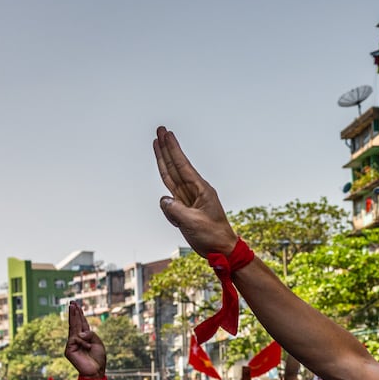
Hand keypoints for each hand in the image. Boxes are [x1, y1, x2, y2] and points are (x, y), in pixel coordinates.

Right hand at [64, 302, 105, 377]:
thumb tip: (80, 333)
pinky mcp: (69, 350)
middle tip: (72, 302)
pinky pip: (75, 339)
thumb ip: (91, 334)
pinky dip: (82, 341)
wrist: (96, 370)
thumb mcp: (98, 343)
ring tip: (77, 312)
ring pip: (73, 329)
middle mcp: (77, 339)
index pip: (81, 323)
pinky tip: (87, 346)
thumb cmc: (98, 358)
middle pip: (75, 323)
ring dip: (75, 320)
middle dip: (74, 313)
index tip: (76, 304)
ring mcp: (72, 344)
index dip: (79, 314)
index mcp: (85, 337)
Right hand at [154, 127, 237, 255]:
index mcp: (201, 190)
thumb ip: (175, 210)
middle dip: (167, 147)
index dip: (173, 149)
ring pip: (171, 175)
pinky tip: (166, 198)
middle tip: (160, 130)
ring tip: (157, 143)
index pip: (182, 165)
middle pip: (176, 165)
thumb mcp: (193, 223)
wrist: (221, 250)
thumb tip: (163, 199)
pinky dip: (165, 194)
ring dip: (163, 159)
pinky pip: (170, 197)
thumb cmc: (212, 236)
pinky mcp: (184, 208)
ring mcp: (188, 198)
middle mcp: (195, 190)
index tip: (166, 134)